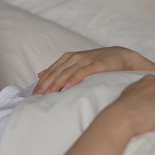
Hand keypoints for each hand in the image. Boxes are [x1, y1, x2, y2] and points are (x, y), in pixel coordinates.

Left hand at [32, 46, 154, 94]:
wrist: (122, 56)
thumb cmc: (97, 63)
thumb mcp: (76, 64)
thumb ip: (58, 69)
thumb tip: (40, 74)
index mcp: (68, 58)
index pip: (51, 71)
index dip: (41, 83)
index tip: (32, 95)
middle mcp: (75, 58)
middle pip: (56, 72)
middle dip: (45, 85)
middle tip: (36, 97)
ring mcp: (86, 60)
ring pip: (67, 72)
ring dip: (56, 83)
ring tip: (47, 93)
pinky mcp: (97, 64)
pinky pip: (83, 72)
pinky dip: (74, 78)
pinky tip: (67, 86)